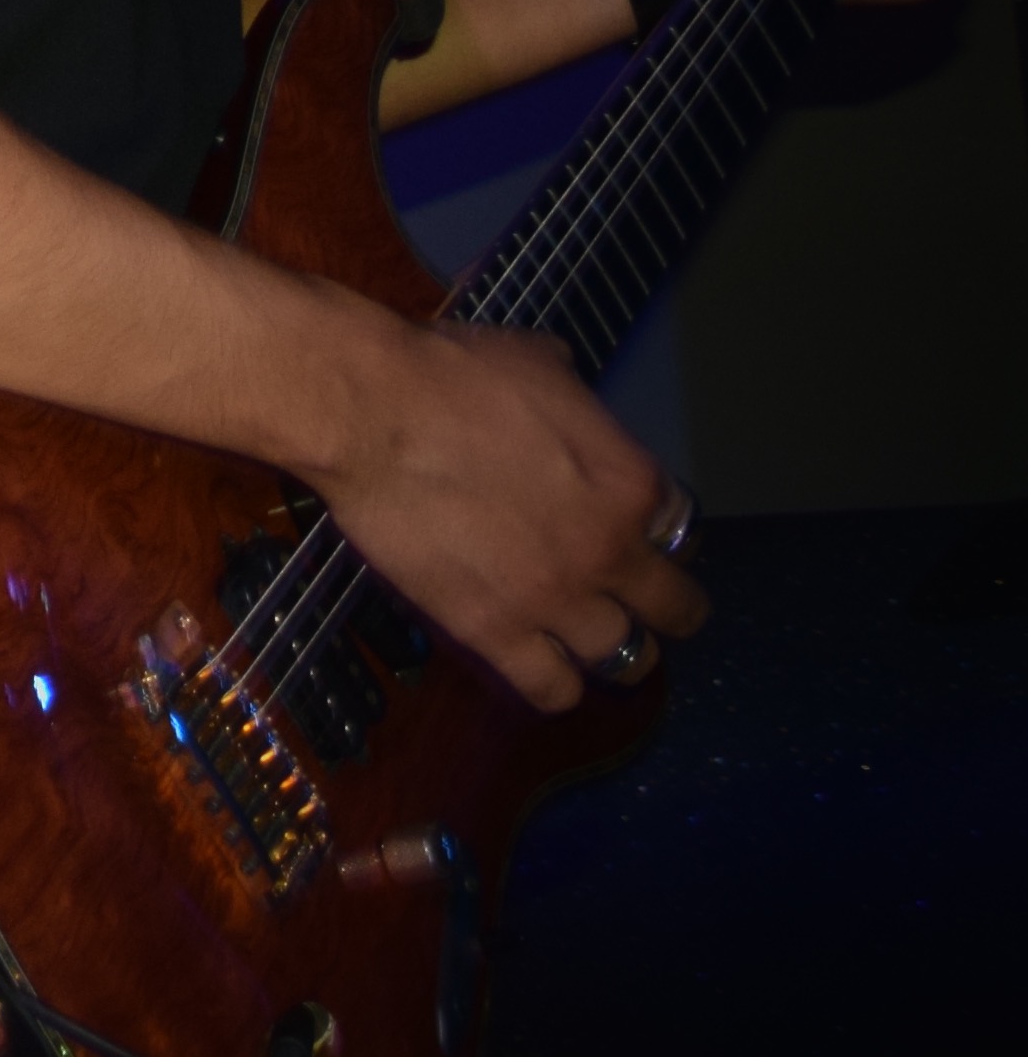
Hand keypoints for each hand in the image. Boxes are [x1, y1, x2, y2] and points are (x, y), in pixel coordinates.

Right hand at [297, 305, 704, 711]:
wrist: (372, 414)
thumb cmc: (452, 375)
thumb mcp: (544, 366)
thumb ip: (577, 408)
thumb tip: (565, 409)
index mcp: (632, 484)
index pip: (684, 529)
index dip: (658, 533)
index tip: (634, 533)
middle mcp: (610, 553)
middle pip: (678, 608)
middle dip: (665, 606)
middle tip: (636, 601)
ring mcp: (554, 600)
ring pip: (625, 659)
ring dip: (613, 649)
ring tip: (588, 640)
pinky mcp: (494, 632)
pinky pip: (552, 690)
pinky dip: (555, 684)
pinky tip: (539, 666)